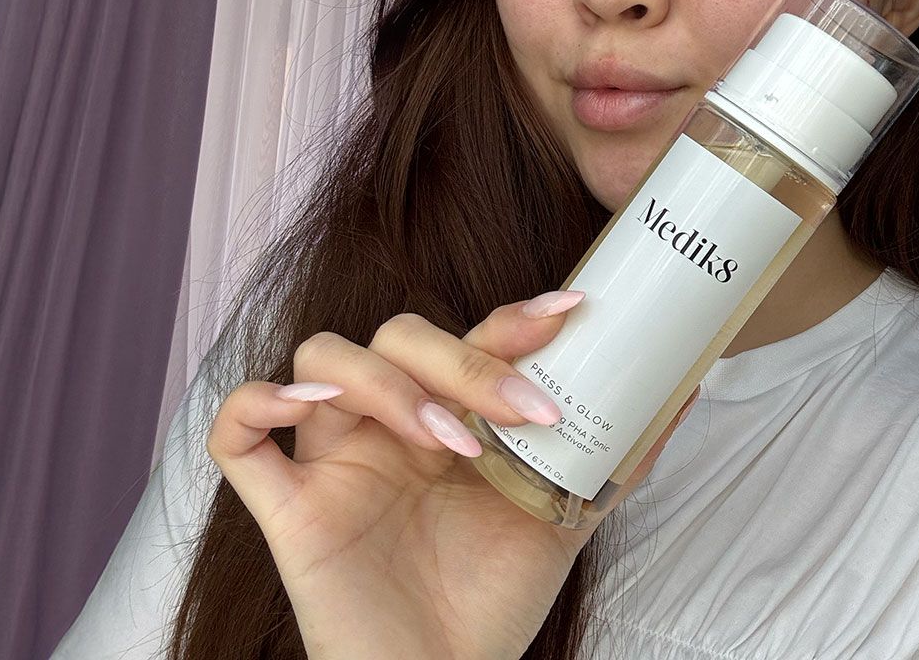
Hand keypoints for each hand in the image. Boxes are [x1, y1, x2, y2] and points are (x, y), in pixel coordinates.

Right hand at [206, 291, 700, 659]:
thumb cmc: (489, 604)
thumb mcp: (564, 520)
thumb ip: (613, 460)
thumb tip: (683, 396)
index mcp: (445, 418)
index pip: (467, 336)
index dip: (511, 317)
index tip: (571, 314)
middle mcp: (385, 427)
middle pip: (396, 335)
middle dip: (463, 362)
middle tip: (523, 415)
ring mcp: (332, 462)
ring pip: (322, 356)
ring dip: (386, 384)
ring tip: (448, 444)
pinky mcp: (287, 511)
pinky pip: (235, 432)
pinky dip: (259, 401)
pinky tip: (308, 413)